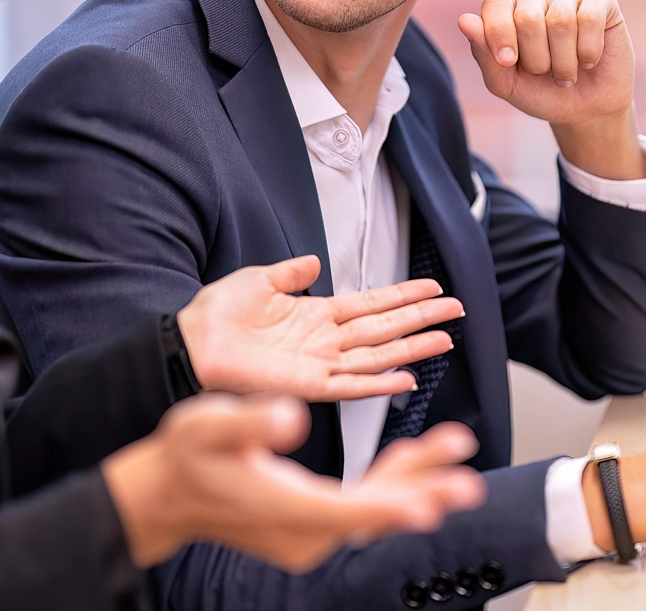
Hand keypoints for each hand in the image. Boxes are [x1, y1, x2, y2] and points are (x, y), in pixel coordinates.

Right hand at [103, 394, 487, 570]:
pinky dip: (391, 481)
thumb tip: (290, 418)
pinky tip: (414, 459)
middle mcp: (303, 529)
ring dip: (415, 480)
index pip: (347, 512)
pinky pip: (363, 507)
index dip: (391, 507)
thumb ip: (251, 422)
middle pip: (373, 512)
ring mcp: (309, 533)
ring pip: (374, 508)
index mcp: (284, 505)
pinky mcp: (312, 525)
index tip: (429, 506)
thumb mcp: (210, 426)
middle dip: (423, 490)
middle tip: (466, 480)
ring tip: (454, 451)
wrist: (169, 493)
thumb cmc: (188, 457)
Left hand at [177, 255, 463, 401]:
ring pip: (378, 354)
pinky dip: (380, 383)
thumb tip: (314, 259)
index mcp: (315, 313)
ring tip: (446, 338)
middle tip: (456, 308)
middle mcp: (324, 340)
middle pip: (385, 326)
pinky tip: (407, 378)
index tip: (433, 286)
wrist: (189, 343)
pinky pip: (352, 385)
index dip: (403, 294)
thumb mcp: (258, 280)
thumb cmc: (215, 316)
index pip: (371, 302)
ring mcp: (320, 364)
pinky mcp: (308, 386)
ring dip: (412, 347)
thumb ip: (290, 271)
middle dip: (421, 317)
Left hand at [458, 0, 645, 179]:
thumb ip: (483, 53)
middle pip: (527, 16)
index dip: (499, 35)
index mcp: (508, 8)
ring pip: (560, 21)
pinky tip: (589, 60)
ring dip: (564, 62)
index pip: (494, 4)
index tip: (508, 62)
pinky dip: (588, 50)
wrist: (584, 111)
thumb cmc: (540, 93)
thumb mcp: (505, 83)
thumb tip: (464, 20)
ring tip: (567, 73)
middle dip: (536, 58)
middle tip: (544, 72)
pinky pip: (590, 17)